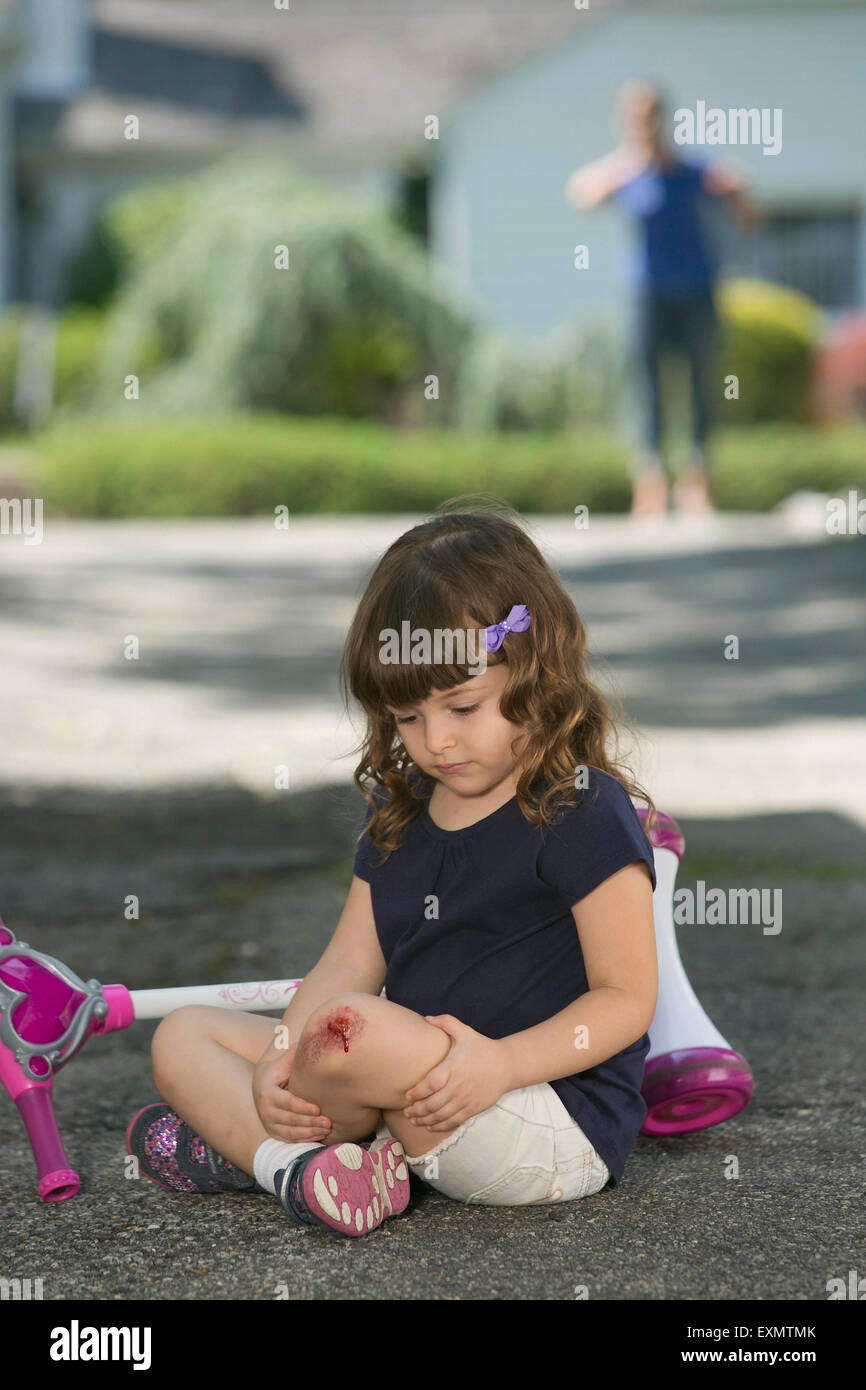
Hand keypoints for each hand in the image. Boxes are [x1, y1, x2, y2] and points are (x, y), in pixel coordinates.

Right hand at [252, 1042, 331, 1142]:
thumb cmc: (280, 1070)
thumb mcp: (285, 1061)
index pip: (286, 1102)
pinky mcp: (273, 1132)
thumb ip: (297, 1054)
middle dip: (310, 1122)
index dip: (303, 1107)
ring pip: (290, 1133)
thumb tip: (314, 1040)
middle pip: (290, 1120)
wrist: (263, 1084)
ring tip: (327, 1128)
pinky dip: (304, 1140)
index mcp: (267, 1091)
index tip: (319, 1108)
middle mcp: (265, 1110)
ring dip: (309, 1133)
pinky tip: (319, 1136)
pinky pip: (289, 1140)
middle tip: (328, 1121)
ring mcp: (268, 1123)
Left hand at [402, 1015, 511, 1131]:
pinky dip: (439, 1125)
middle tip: (406, 1111)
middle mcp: (458, 1086)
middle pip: (432, 1104)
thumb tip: (426, 1018)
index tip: (406, 1095)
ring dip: (424, 1120)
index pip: (429, 1084)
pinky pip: (453, 1121)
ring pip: (441, 1115)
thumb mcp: (465, 1031)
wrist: (506, 1065)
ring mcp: (466, 1099)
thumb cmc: (482, 1047)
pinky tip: (430, 1125)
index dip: (416, 1093)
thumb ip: (446, 1022)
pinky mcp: (473, 1108)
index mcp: (453, 1067)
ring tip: (414, 1120)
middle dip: (416, 1110)